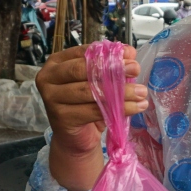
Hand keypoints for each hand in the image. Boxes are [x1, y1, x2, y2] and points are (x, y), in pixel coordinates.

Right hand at [35, 44, 146, 190]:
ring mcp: (51, 98)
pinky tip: (135, 107)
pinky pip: (94, 110)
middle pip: (83, 70)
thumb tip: (130, 52)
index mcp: (56, 62)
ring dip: (120, 91)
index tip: (130, 55)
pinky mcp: (61, 117)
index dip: (108, 53)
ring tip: (141, 92)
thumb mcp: (98, 82)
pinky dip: (118, 108)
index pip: (83, 53)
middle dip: (113, 69)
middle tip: (136, 70)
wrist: (75, 138)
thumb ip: (111, 65)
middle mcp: (49, 78)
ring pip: (91, 91)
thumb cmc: (86, 104)